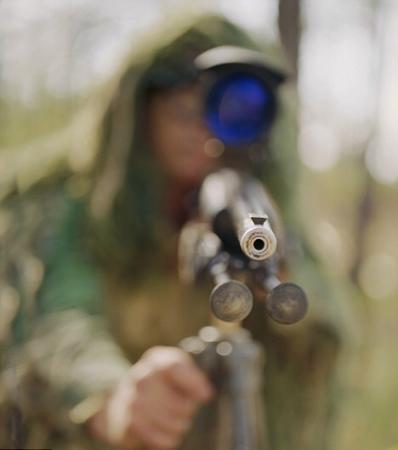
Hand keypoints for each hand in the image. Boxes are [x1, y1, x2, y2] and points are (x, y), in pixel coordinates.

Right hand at [88, 346, 213, 449]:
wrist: (128, 398)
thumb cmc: (164, 384)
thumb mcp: (180, 372)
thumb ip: (194, 378)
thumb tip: (206, 394)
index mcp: (157, 360)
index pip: (175, 367)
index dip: (193, 382)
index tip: (206, 395)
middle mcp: (140, 376)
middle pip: (178, 402)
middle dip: (187, 410)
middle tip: (186, 410)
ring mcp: (131, 400)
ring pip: (168, 422)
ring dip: (178, 426)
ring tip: (178, 423)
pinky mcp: (127, 423)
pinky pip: (155, 437)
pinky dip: (167, 439)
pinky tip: (169, 435)